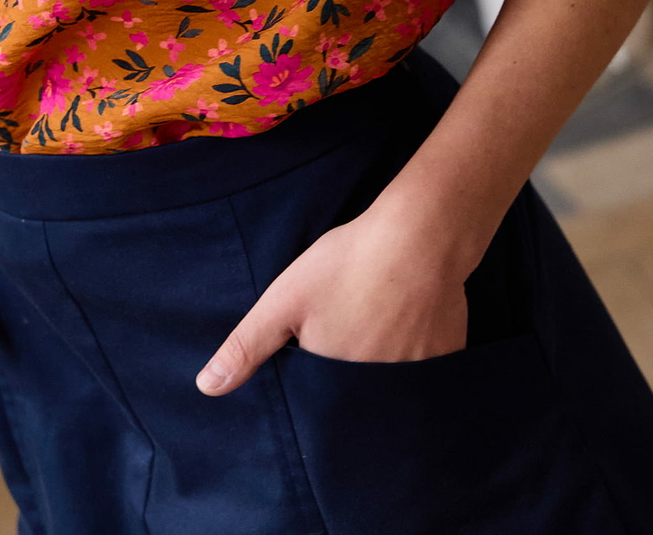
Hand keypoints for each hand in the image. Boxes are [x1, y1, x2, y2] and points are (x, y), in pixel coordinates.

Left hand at [195, 198, 468, 394]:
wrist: (419, 238)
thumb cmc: (348, 266)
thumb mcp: (284, 301)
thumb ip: (246, 347)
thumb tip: (206, 389)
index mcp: (334, 386)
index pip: (320, 414)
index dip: (313, 397)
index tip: (314, 368)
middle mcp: (377, 395)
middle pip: (357, 403)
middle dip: (347, 388)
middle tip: (348, 341)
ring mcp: (417, 382)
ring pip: (391, 390)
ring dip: (382, 372)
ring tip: (376, 333)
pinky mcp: (446, 360)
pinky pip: (425, 376)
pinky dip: (415, 360)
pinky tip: (407, 327)